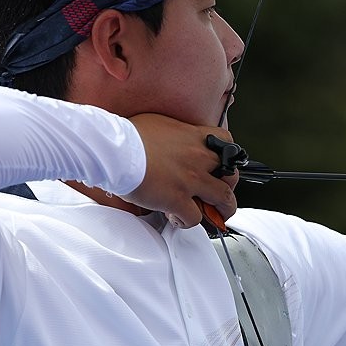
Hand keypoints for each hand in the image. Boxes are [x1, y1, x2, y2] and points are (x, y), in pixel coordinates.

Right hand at [122, 113, 239, 228]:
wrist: (114, 150)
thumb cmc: (128, 136)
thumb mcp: (159, 123)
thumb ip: (173, 134)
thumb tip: (171, 140)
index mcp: (193, 137)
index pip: (227, 142)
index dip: (228, 156)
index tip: (222, 165)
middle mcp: (197, 158)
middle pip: (231, 175)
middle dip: (229, 187)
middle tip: (220, 194)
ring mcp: (190, 179)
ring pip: (223, 199)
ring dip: (222, 210)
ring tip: (215, 215)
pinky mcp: (177, 199)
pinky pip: (194, 217)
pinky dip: (188, 222)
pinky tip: (177, 219)